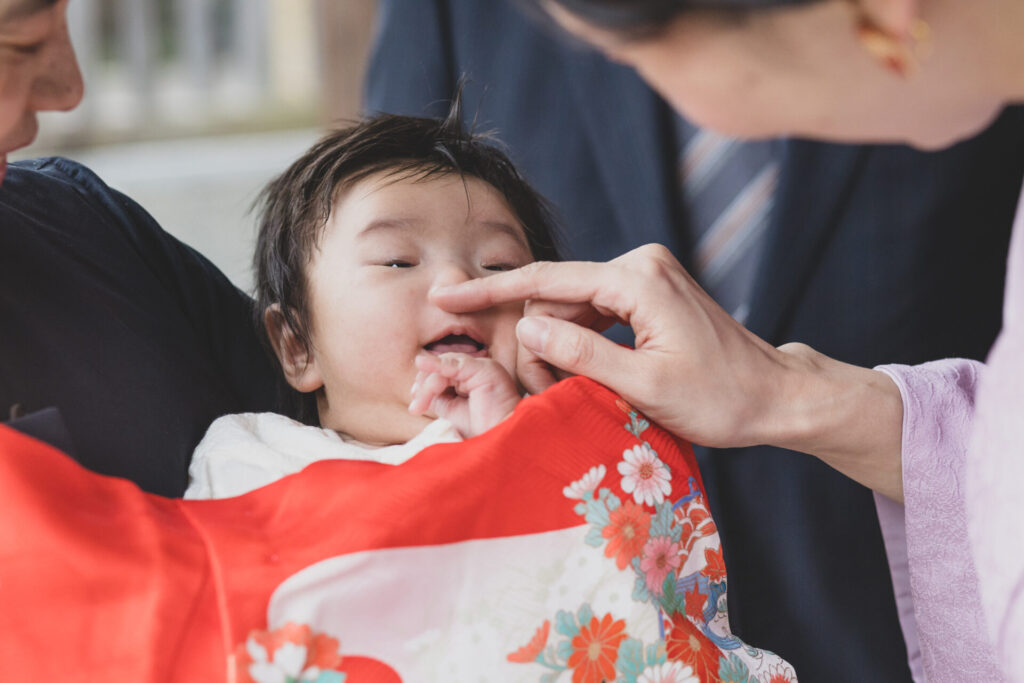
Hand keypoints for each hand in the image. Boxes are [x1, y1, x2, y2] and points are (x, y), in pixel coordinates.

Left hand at [408, 352, 521, 437]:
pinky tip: (422, 363)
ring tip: (421, 405)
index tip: (416, 405)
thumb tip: (418, 389)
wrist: (500, 440)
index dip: (425, 384)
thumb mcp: (452, 410)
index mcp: (473, 377)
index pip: (443, 371)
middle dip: (424, 386)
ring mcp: (484, 366)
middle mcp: (479, 368)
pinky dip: (437, 364)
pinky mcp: (486, 369)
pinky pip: (456, 363)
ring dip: (428, 385)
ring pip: (446, 365)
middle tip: (416, 407)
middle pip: (442, 367)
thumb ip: (437, 397)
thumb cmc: (482, 429)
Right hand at [430, 244, 904, 499]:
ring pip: (573, 307)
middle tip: (533, 387)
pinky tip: (577, 374)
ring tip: (560, 390)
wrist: (774, 396)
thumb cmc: (720, 398)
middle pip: (557, 294)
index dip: (492, 292)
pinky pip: (595, 314)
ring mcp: (645, 277)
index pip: (548, 280)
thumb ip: (581, 355)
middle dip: (534, 338)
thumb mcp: (644, 386)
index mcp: (638, 278)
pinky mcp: (648, 295)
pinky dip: (578, 343)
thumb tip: (526, 328)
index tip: (447, 296)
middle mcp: (640, 264)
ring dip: (557, 347)